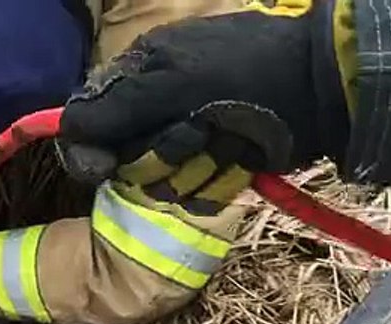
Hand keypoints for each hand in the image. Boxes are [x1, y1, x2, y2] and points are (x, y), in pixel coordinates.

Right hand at [58, 2, 348, 211]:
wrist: (325, 88)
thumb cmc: (247, 77)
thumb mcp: (174, 84)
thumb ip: (117, 107)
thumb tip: (66, 128)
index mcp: (140, 71)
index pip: (88, 118)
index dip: (88, 149)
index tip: (101, 171)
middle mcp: (157, 101)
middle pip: (120, 152)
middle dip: (148, 157)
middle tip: (188, 141)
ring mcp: (188, 129)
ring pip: (154, 173)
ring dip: (181, 170)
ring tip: (218, 148)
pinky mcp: (216, 156)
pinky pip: (190, 185)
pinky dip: (205, 181)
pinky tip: (230, 165)